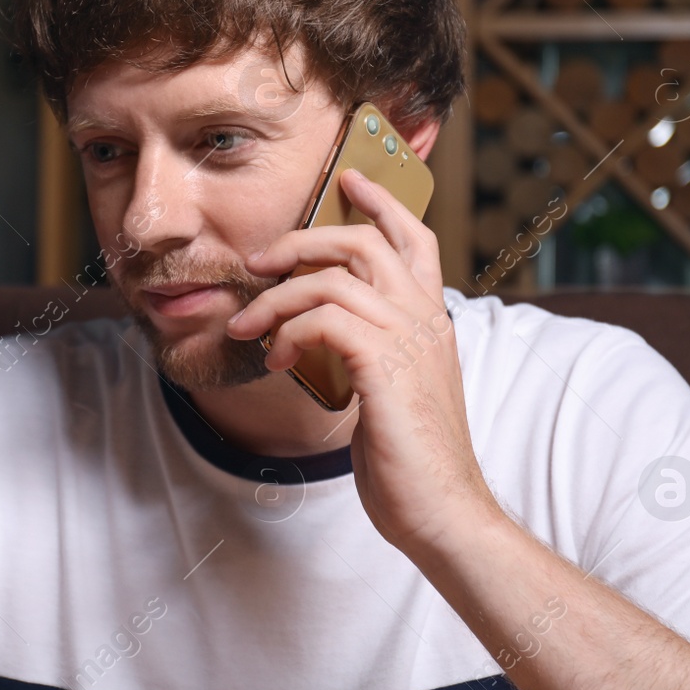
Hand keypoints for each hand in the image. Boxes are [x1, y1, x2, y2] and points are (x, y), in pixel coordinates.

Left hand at [225, 168, 502, 555]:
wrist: (441, 512)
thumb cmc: (412, 461)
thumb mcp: (390, 392)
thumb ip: (369, 354)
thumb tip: (321, 336)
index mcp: (431, 321)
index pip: (415, 240)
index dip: (382, 202)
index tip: (349, 178)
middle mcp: (425, 320)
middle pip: (365, 241)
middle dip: (304, 240)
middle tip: (260, 260)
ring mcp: (409, 341)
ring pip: (333, 279)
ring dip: (277, 299)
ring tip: (247, 327)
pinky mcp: (385, 367)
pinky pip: (325, 320)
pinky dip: (289, 332)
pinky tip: (276, 360)